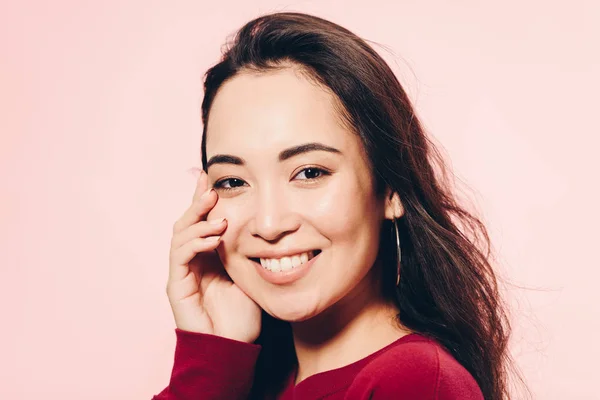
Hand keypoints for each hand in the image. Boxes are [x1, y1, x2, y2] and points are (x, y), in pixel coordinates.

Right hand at [166, 170, 261, 342]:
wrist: (233, 345)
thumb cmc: (243, 313)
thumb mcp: (248, 272)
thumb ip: (244, 249)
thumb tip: (257, 221)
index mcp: (206, 256)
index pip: (201, 221)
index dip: (203, 200)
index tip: (211, 178)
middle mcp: (190, 261)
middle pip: (186, 222)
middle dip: (198, 203)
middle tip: (210, 187)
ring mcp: (182, 272)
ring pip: (180, 234)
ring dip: (199, 221)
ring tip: (220, 218)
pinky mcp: (177, 285)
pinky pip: (180, 255)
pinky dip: (196, 241)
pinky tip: (214, 237)